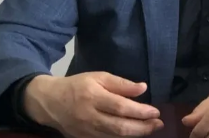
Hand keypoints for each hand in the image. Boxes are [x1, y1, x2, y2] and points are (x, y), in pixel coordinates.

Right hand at [24, 72, 163, 137]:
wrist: (50, 102)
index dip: (140, 111)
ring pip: (115, 137)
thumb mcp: (98, 77)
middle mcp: (90, 116)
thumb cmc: (78, 85)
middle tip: (158, 123)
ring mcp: (87, 131)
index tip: (155, 111)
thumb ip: (120, 83)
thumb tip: (142, 88)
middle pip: (120, 127)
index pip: (121, 107)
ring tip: (151, 128)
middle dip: (142, 127)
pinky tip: (134, 133)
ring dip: (136, 134)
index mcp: (93, 97)